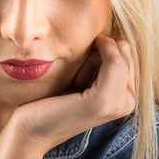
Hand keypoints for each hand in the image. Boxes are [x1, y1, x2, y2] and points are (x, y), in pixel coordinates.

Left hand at [6, 35, 135, 154]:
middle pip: (125, 50)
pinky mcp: (103, 102)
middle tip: (77, 77)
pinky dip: (93, 55)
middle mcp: (129, 102)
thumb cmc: (50, 100)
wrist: (30, 129)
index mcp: (127, 96)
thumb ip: (101, 59)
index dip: (101, 52)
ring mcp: (118, 104)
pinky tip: (76, 75)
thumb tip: (112, 29)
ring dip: (92, 57)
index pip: (126, 52)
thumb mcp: (82, 75)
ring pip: (119, 53)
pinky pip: (113, 59)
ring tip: (76, 81)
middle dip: (99, 53)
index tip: (80, 72)